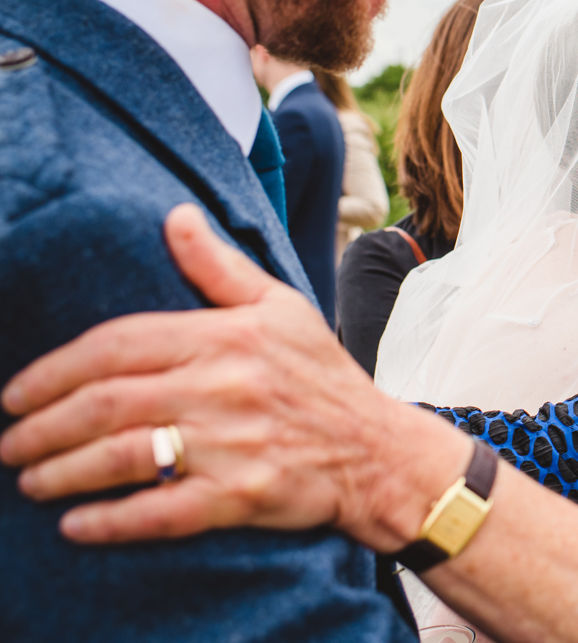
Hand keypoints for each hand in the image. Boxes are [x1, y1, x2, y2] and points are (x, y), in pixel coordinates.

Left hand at [0, 204, 468, 549]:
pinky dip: (112, 521)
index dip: (55, 370)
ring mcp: (233, 443)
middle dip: (42, 426)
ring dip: (62, 472)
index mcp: (227, 336)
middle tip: (10, 444)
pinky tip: (76, 525)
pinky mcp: (243, 495)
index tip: (16, 393)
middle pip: (106, 403)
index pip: (118, 345)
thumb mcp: (280, 307)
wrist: (378, 450)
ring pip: (124, 456)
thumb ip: (218, 267)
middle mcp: (225, 386)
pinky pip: (162, 512)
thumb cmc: (323, 376)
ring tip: (31, 481)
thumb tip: (175, 216)